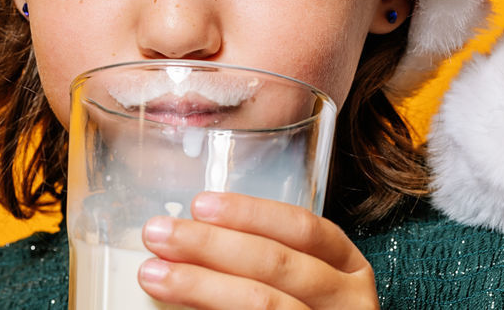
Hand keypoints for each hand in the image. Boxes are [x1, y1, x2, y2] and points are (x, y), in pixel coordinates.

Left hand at [137, 191, 378, 309]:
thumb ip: (259, 257)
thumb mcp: (299, 281)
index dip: (250, 214)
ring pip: (264, 304)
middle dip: (211, 245)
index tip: (200, 205)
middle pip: (276, 263)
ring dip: (201, 285)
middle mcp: (348, 301)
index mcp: (348, 269)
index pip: (303, 229)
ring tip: (155, 274)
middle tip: (159, 234)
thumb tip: (189, 233)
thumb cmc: (302, 309)